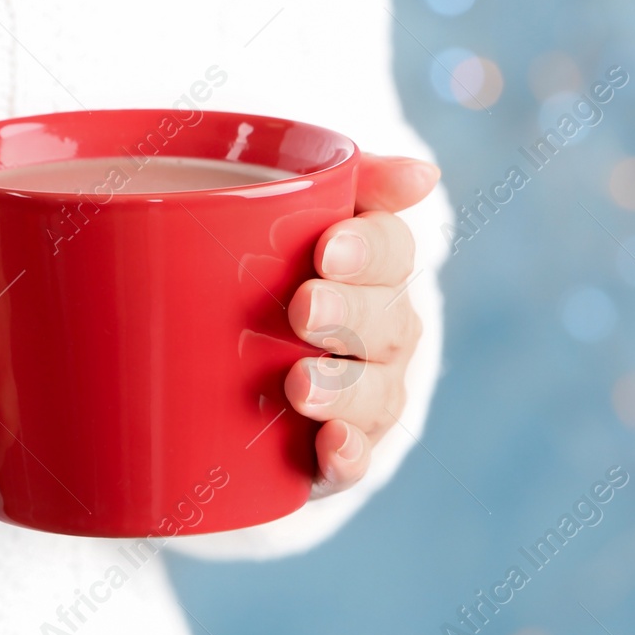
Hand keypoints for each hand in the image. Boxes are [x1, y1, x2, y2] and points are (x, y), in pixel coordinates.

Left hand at [283, 153, 439, 497]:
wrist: (210, 348)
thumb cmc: (262, 260)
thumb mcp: (286, 207)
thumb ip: (351, 179)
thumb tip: (424, 175)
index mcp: (372, 267)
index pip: (393, 251)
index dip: (369, 251)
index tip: (327, 250)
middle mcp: (382, 332)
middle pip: (389, 323)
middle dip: (351, 317)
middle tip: (303, 310)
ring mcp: (364, 393)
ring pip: (376, 393)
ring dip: (344, 389)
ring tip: (299, 385)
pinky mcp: (333, 450)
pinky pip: (356, 459)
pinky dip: (347, 455)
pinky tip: (331, 445)